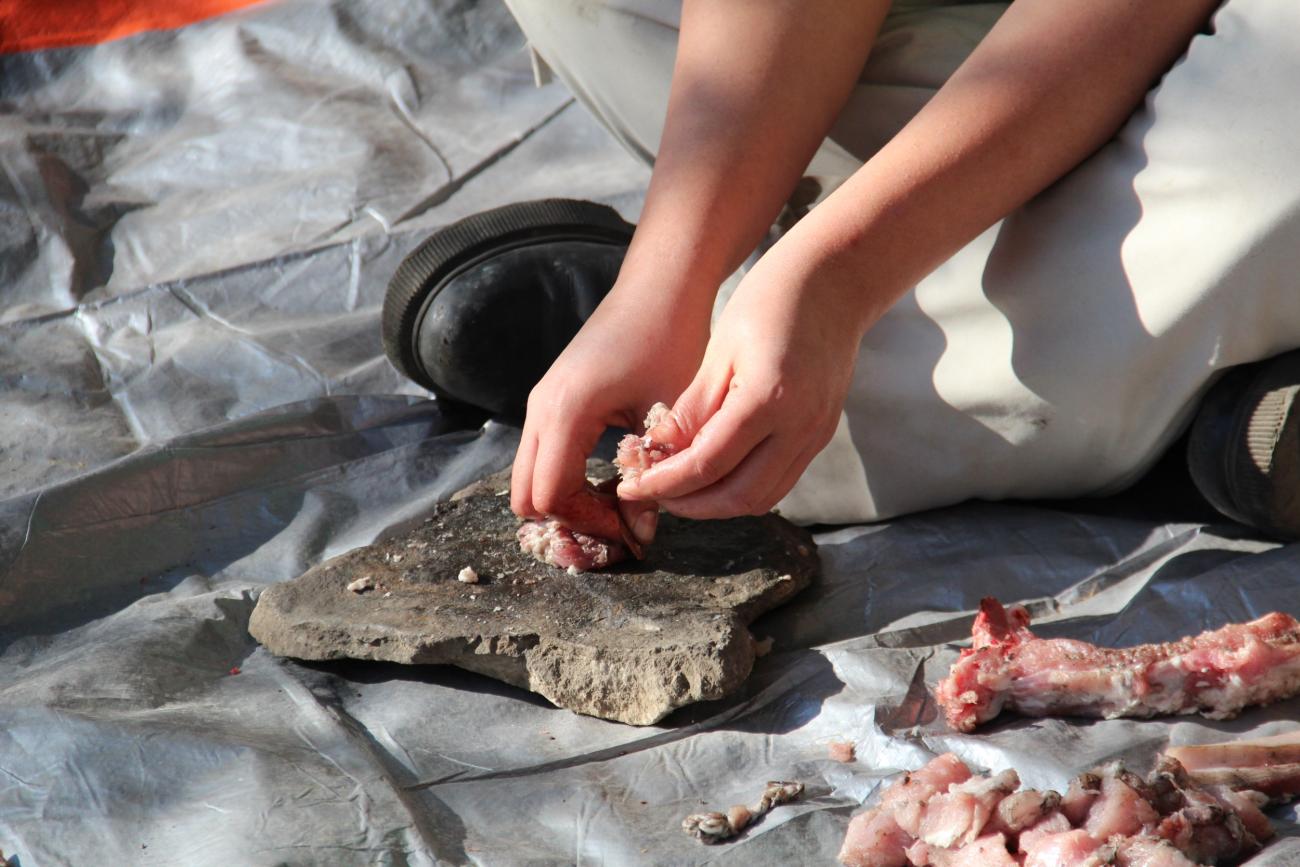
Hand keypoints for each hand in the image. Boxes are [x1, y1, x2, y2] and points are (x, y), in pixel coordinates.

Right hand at [510, 275, 711, 544]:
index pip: (552, 497)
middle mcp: (541, 407)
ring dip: (568, 502)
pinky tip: (612, 481)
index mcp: (565, 411)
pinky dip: (568, 481)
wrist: (661, 288)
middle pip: (526, 496)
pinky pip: (543, 457)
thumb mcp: (667, 416)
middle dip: (569, 521)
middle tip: (619, 527)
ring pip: (530, 479)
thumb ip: (651, 476)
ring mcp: (541, 402)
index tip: (632, 529)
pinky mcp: (552, 400)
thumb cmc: (671, 340)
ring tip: (619, 507)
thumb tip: (640, 532)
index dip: (589, 524)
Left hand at [615, 235, 867, 518]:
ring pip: (763, 498)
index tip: (631, 486)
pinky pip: (780, 481)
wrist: (836, 281)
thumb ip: (692, 408)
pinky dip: (743, 488)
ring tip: (678, 488)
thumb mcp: (719, 349)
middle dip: (690, 504)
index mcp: (769, 399)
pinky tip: (713, 474)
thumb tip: (658, 451)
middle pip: (738, 496)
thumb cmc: (771, 300)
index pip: (708, 465)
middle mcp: (800, 427)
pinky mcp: (821, 435)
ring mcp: (816, 435)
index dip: (665, 484)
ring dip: (717, 503)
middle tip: (651, 492)